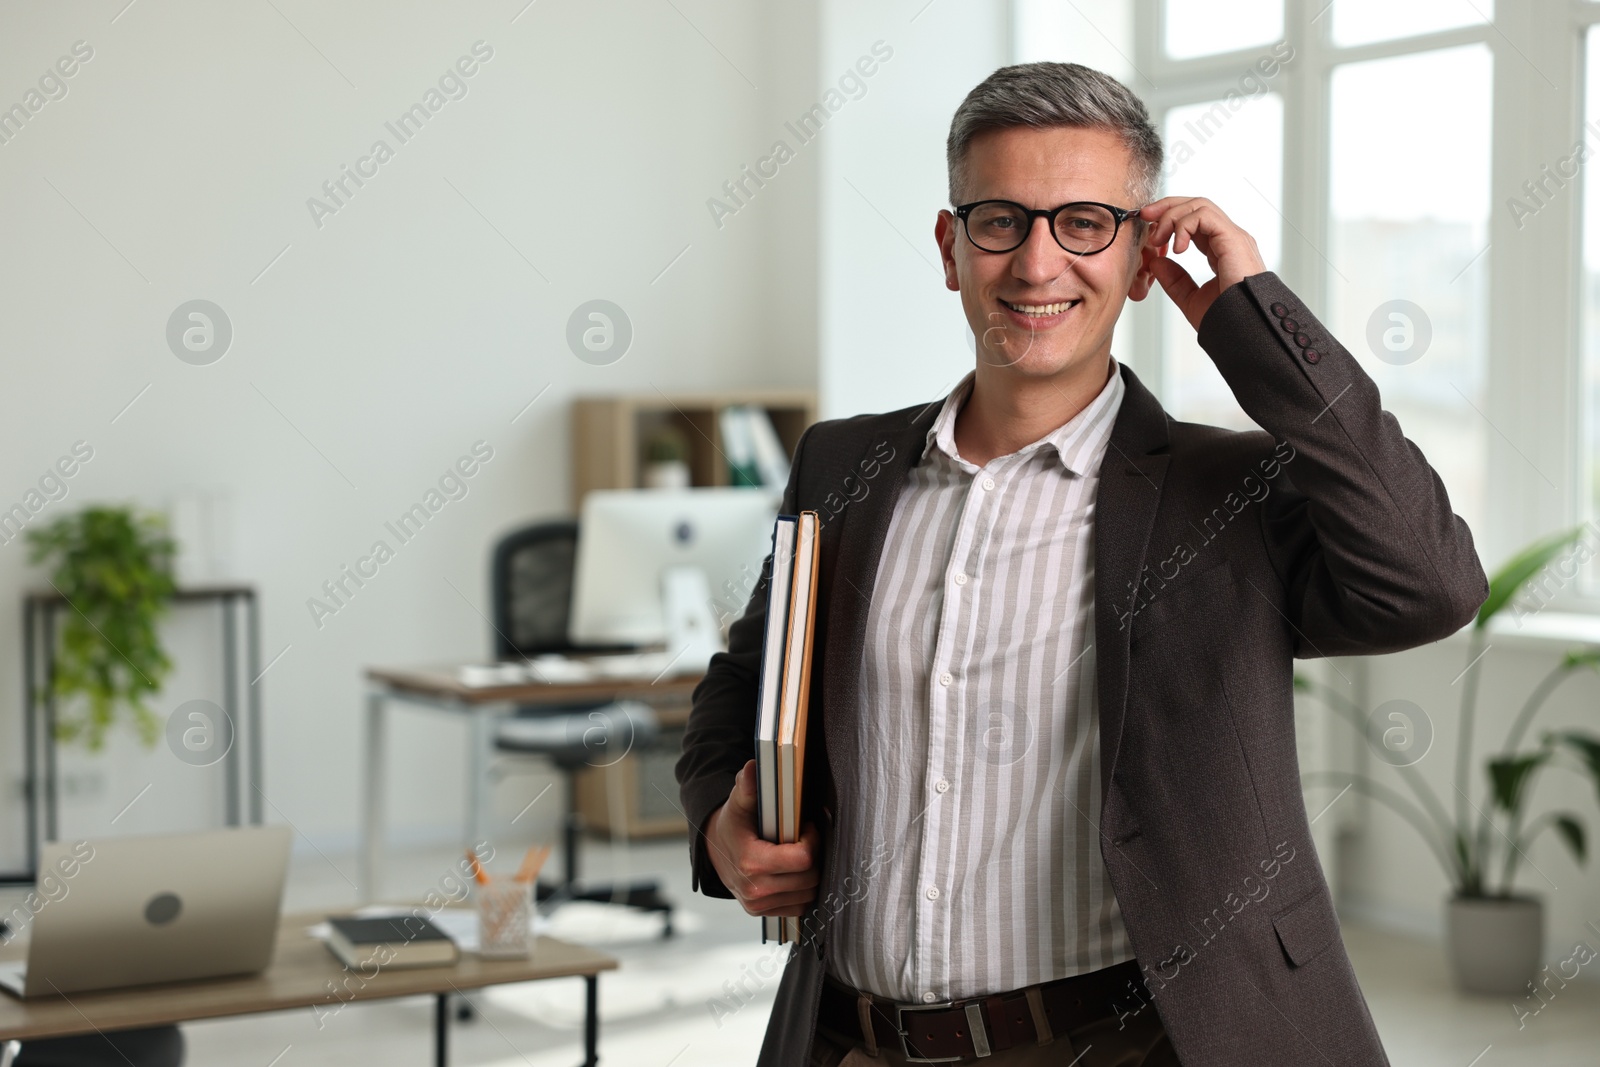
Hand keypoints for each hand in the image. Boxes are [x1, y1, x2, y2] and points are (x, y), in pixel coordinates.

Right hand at [705, 759, 821, 917]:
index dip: (811, 841)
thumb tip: (752, 768)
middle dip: (813, 856)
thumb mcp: (738, 803)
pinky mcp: (761, 912)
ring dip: (809, 875)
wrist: (714, 850)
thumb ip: (747, 787)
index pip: (803, 860)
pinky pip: (798, 907)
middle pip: (810, 878)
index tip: (805, 828)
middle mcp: (755, 889)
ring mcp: (758, 904)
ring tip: (797, 856)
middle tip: (803, 841)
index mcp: (751, 862)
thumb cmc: (732, 825)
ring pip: (808, 894)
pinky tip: (792, 873)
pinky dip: (800, 891)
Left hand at [1139, 196, 1267, 331]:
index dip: (1170, 218)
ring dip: (1172, 216)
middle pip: (1196, 205)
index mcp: (1221, 249)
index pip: (1195, 220)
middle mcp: (1228, 238)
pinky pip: (1204, 216)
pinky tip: (1177, 248)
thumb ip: (1175, 280)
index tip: (1148, 226)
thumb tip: (1157, 262)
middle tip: (1145, 216)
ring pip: (1199, 205)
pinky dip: (1184, 225)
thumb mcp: (1191, 298)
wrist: (1244, 330)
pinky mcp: (1233, 238)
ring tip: (1158, 238)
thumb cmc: (1228, 320)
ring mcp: (1233, 236)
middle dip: (1167, 207)